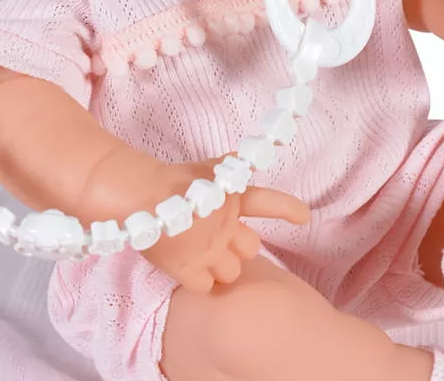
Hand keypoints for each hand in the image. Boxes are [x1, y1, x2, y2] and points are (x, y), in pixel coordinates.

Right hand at [139, 154, 309, 293]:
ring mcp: (209, 249)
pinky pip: (206, 286)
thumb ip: (230, 169)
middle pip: (251, 249)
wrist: (138, 194)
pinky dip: (200, 280)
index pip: (269, 202)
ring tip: (200, 255)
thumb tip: (249, 157)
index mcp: (233, 196)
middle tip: (218, 241)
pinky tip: (188, 267)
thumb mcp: (208, 167)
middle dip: (238, 247)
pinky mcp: (188, 269)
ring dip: (220, 267)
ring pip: (231, 272)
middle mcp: (226, 224)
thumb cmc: (172, 179)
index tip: (305, 217)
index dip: (289, 209)